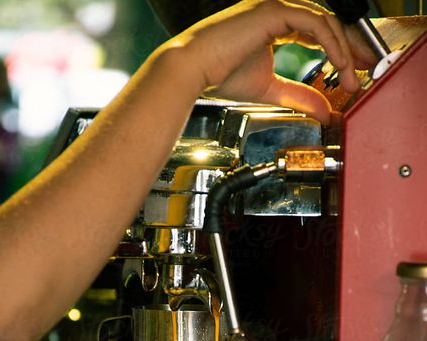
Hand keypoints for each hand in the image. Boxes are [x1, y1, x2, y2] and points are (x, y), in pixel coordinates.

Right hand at [174, 0, 376, 122]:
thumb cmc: (218, 75)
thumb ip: (298, 96)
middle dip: (351, 48)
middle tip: (365, 71)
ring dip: (344, 50)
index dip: (340, 51)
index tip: (353, 72)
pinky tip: (339, 65)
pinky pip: (315, 23)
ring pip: (326, 20)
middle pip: (328, 23)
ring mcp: (276, 6)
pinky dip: (332, 44)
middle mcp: (278, 10)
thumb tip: (323, 111)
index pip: (318, 31)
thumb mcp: (270, 90)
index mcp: (275, 24)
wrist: (193, 70)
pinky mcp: (273, 10)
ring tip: (352, 77)